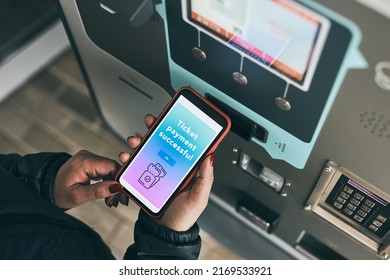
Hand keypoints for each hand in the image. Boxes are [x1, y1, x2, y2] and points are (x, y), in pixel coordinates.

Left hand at [53, 150, 122, 208]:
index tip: (124, 194)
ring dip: (113, 185)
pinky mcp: (90, 161)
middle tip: (119, 202)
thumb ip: (98, 191)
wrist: (47, 187)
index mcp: (84, 162)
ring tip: (111, 201)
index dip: (120, 179)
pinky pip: (105, 169)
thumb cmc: (59, 192)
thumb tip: (117, 187)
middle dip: (117, 185)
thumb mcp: (78, 196)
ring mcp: (89, 157)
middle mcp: (87, 156)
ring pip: (110, 169)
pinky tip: (108, 192)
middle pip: (112, 168)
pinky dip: (108, 181)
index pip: (111, 166)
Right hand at [118, 114, 214, 231]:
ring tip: (134, 141)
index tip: (171, 117)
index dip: (176, 129)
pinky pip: (135, 167)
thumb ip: (205, 177)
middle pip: (162, 143)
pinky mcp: (143, 180)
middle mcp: (170, 167)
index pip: (182, 144)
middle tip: (149, 122)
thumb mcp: (199, 197)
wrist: (165, 232)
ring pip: (147, 151)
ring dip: (139, 142)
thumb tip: (211, 156)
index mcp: (186, 169)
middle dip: (154, 130)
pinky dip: (128, 160)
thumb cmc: (184, 215)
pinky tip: (126, 157)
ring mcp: (156, 173)